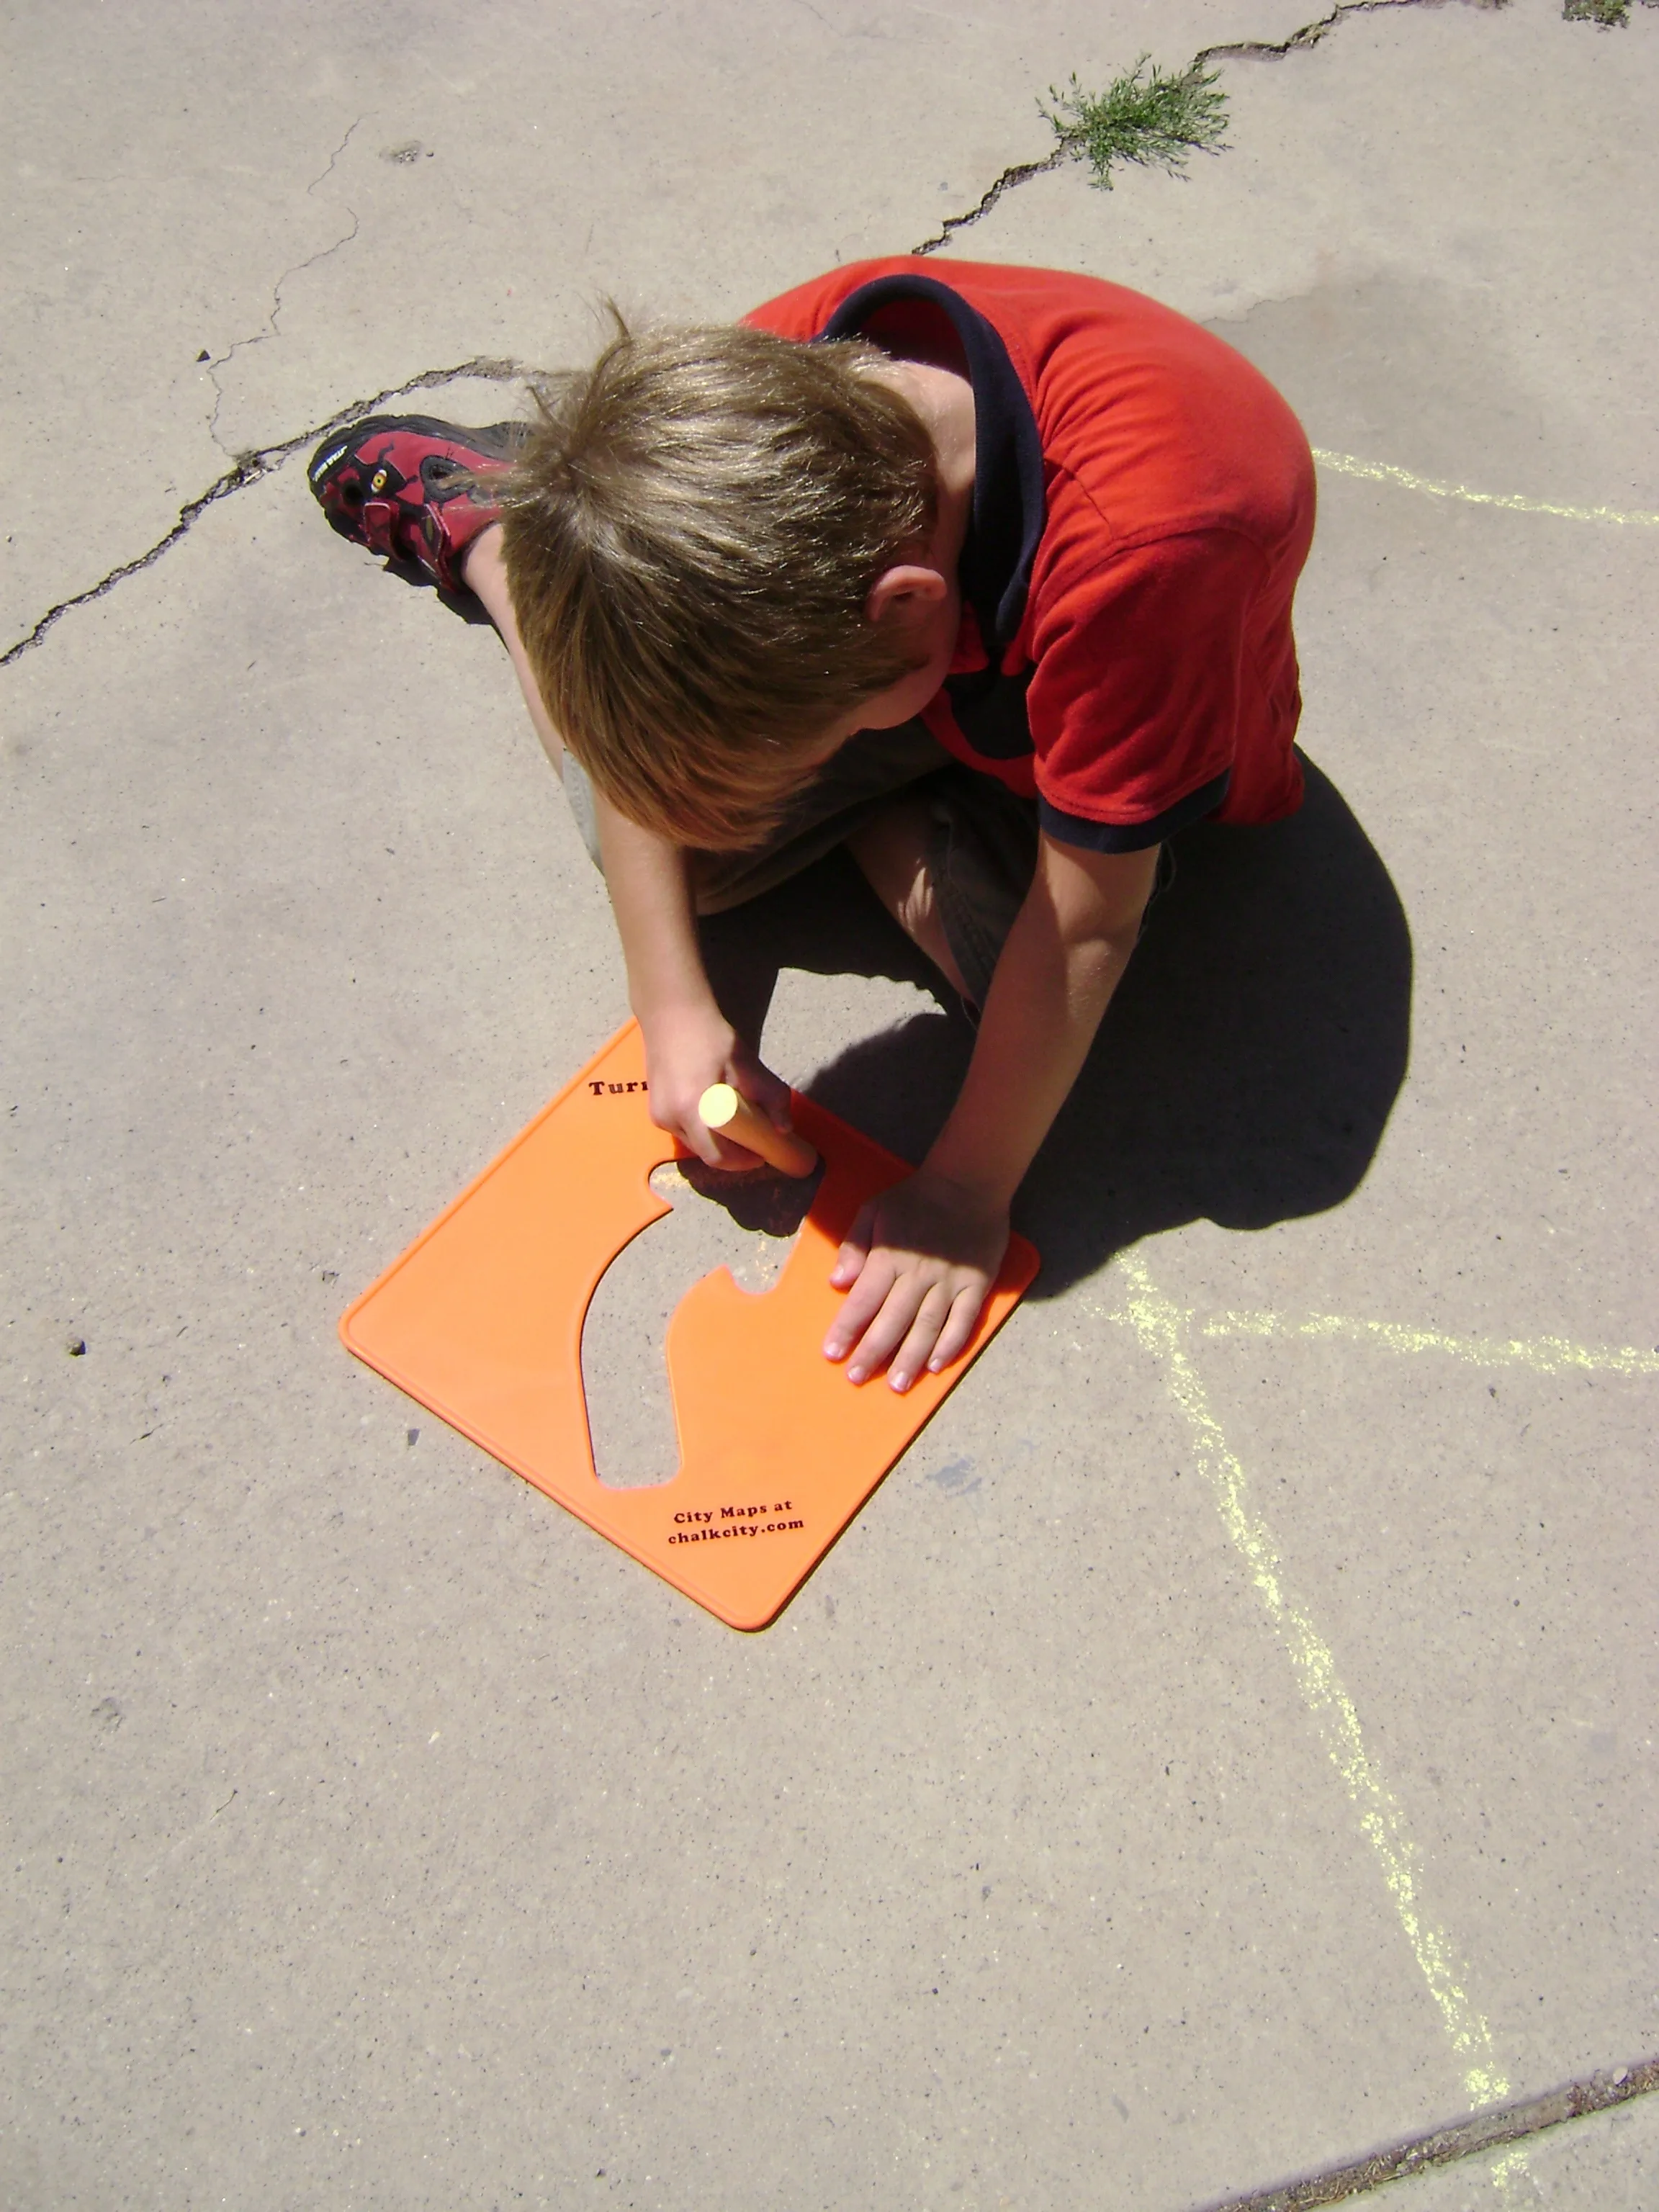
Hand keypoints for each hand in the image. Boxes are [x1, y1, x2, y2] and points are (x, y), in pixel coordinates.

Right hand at [639, 1000, 794, 1170]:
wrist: (672, 1015)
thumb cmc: (712, 1038)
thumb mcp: (748, 1065)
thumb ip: (771, 1096)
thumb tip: (784, 1128)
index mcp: (693, 1110)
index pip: (718, 1157)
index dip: (743, 1162)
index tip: (761, 1154)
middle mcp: (670, 1119)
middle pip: (706, 1153)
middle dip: (732, 1153)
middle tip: (752, 1140)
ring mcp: (658, 1116)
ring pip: (695, 1143)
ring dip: (716, 1141)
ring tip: (734, 1121)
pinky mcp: (654, 1111)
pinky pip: (683, 1131)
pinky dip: (702, 1129)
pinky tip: (713, 1109)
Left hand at [823, 1170, 1008, 1390]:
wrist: (968, 1183)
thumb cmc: (914, 1198)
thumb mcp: (874, 1210)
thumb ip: (854, 1246)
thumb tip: (838, 1282)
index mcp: (889, 1257)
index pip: (863, 1301)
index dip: (846, 1329)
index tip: (832, 1354)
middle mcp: (918, 1274)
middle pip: (892, 1321)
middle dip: (873, 1352)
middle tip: (857, 1378)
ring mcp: (950, 1282)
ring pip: (927, 1326)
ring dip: (910, 1358)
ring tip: (897, 1384)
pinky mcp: (977, 1284)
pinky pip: (963, 1320)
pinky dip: (950, 1344)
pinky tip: (936, 1365)